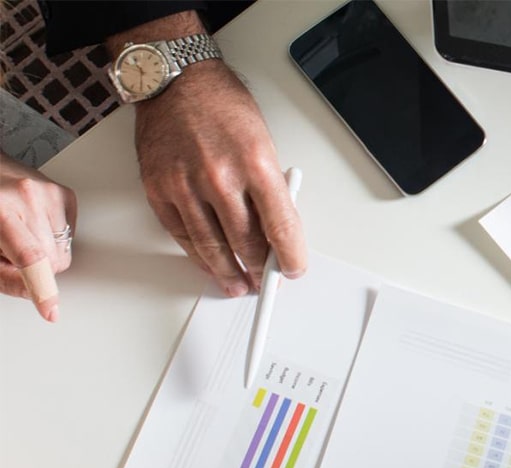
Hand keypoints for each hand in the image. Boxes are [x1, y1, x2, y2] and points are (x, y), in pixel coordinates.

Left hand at [0, 153, 76, 321]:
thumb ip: (2, 275)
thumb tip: (31, 292)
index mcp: (0, 211)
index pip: (30, 257)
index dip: (42, 287)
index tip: (50, 310)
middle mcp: (28, 198)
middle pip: (53, 260)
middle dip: (36, 267)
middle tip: (11, 251)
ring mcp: (49, 194)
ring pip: (65, 251)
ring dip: (46, 251)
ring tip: (20, 232)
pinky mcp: (64, 194)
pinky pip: (71, 235)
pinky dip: (55, 237)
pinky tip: (33, 223)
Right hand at [133, 60, 304, 296]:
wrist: (175, 81)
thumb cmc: (222, 107)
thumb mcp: (264, 143)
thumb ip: (270, 188)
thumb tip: (278, 229)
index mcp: (255, 164)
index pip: (281, 227)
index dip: (290, 257)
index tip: (293, 269)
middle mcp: (219, 176)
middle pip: (245, 243)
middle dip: (259, 268)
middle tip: (266, 280)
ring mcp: (185, 185)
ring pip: (211, 247)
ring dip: (228, 272)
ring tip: (239, 285)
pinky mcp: (158, 189)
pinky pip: (181, 235)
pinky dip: (198, 255)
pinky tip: (209, 265)